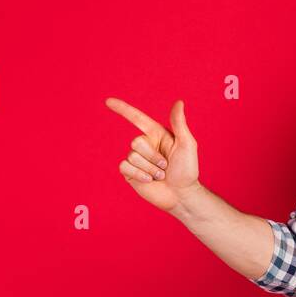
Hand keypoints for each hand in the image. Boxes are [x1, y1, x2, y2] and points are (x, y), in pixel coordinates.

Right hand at [105, 97, 200, 213]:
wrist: (181, 195)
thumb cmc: (187, 170)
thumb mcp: (187, 144)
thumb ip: (179, 123)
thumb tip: (179, 102)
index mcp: (156, 134)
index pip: (137, 118)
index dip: (123, 109)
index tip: (108, 101)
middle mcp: (144, 145)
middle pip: (136, 142)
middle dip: (153, 156)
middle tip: (165, 166)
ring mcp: (136, 159)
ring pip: (132, 156)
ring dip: (150, 168)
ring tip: (160, 175)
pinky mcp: (130, 173)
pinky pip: (125, 167)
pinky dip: (139, 174)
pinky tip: (149, 181)